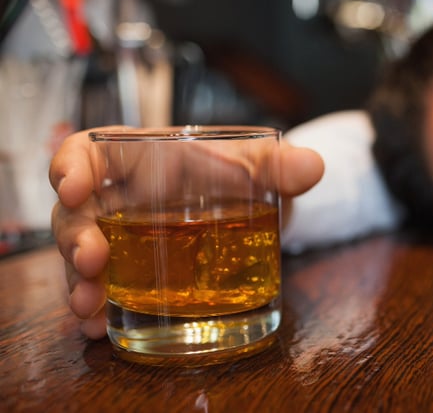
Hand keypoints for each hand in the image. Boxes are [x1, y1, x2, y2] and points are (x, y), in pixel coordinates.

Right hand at [49, 126, 323, 338]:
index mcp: (143, 157)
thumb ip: (281, 164)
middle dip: (75, 237)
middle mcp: (123, 198)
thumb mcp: (261, 165)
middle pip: (77, 213)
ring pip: (83, 256)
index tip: (73, 187)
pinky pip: (105, 289)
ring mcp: (124, 239)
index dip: (70, 166)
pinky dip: (98, 309)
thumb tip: (312, 165)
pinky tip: (100, 328)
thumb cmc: (245, 173)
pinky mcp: (135, 274)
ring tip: (89, 307)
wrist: (259, 207)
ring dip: (78, 282)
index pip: (89, 152)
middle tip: (93, 262)